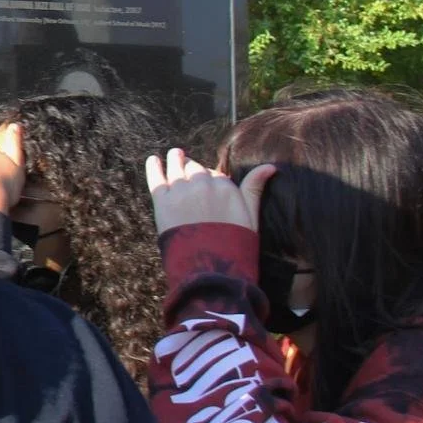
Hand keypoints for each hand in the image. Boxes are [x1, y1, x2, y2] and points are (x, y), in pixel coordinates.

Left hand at [144, 147, 273, 235]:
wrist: (208, 267)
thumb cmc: (233, 245)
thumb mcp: (250, 216)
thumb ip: (254, 189)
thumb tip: (270, 167)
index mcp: (225, 186)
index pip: (215, 175)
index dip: (210, 179)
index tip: (207, 184)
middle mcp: (203, 184)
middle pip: (195, 170)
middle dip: (192, 170)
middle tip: (188, 166)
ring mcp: (182, 192)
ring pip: (177, 170)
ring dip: (175, 161)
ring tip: (174, 155)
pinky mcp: (163, 203)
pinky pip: (157, 179)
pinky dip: (154, 168)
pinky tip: (152, 159)